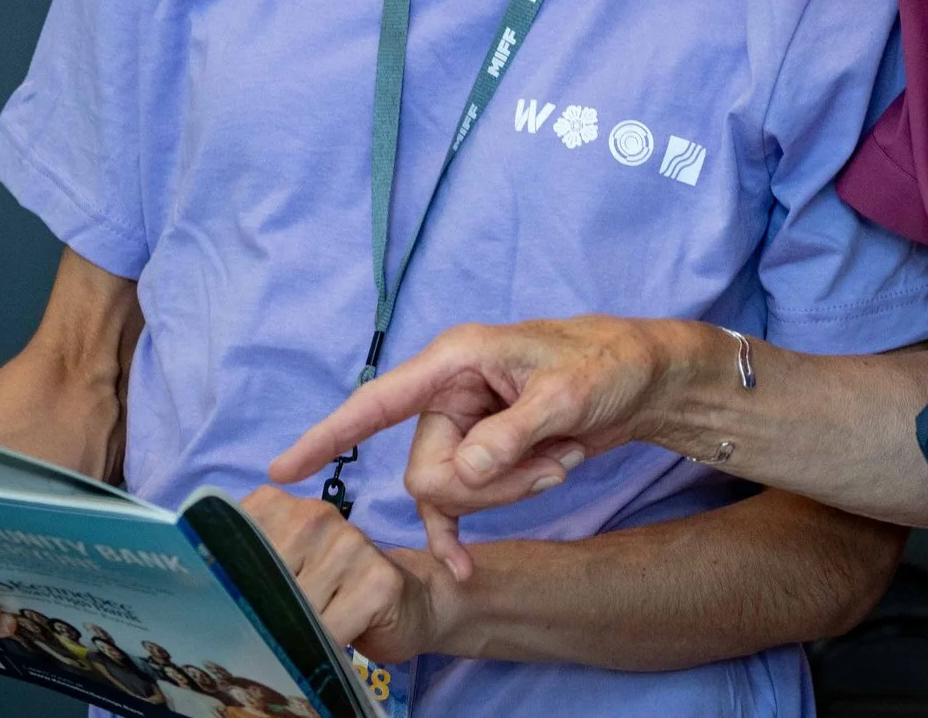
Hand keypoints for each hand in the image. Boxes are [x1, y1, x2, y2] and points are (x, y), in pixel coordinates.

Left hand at [240, 486, 452, 662]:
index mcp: (279, 505)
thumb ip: (242, 570)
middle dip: (260, 617)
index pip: (226, 544)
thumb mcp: (280, 573)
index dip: (222, 586)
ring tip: (307, 633)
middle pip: (260, 582)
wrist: (407, 601)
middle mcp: (315, 515)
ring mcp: (350, 543)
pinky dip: (321, 649)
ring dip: (294, 636)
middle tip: (273, 630)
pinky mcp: (377, 580)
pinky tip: (332, 642)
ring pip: (294, 609)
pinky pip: (328, 630)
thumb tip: (202, 602)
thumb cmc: (330, 592)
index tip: (228, 608)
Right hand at [269, 316, 674, 576]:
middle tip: (551, 464)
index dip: (328, 436)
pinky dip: (474, 524)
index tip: (280, 473)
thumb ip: (508, 437)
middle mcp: (450, 393)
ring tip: (561, 458)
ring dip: (507, 492)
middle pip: (425, 473)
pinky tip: (466, 566)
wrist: (646, 378)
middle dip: (486, 488)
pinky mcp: (482, 453)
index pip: (377, 403)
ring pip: (448, 494)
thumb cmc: (609, 364)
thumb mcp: (567, 397)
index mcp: (456, 361)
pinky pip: (458, 504)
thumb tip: (455, 478)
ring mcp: (464, 426)